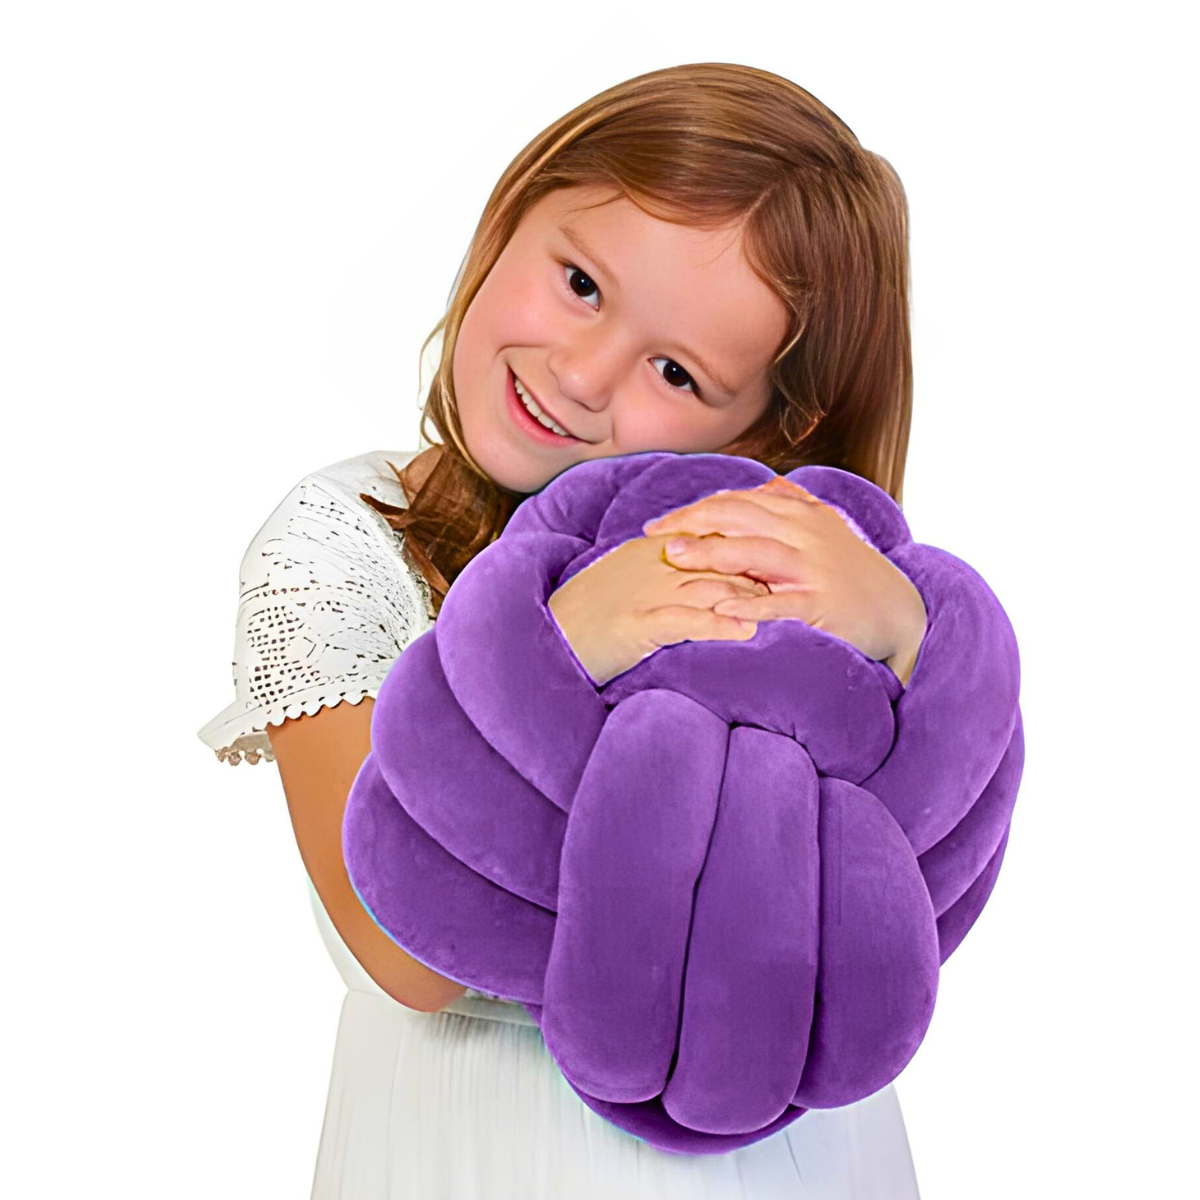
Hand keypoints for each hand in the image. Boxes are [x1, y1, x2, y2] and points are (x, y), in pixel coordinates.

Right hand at [547, 534, 769, 686]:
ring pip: (710, 585)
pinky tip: (747, 631)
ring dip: (751, 594)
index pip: (713, 536)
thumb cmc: (590, 613)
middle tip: (802, 579)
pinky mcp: (637, 625)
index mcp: (655, 551)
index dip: (751, 540)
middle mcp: (655, 565)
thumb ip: (665, 567)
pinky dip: (718, 624)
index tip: (788, 549)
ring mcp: (647, 593)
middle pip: (720, 557)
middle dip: (763, 567)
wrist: (549, 636)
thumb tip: (701, 565)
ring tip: (789, 605)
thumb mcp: (629, 578)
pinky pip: (685, 621)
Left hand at [641, 476, 927, 674]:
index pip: (738, 501)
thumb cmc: (855, 573)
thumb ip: (794, 506)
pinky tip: (719, 608)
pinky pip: (780, 602)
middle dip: (692, 522)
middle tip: (654, 535)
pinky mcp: (822, 603)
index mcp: (801, 515)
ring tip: (676, 557)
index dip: (696, 509)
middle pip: (740, 517)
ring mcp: (814, 568)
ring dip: (713, 553)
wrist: (901, 613)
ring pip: (756, 552)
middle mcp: (806, 534)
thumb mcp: (827, 530)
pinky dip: (749, 604)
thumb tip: (763, 487)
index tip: (661, 523)